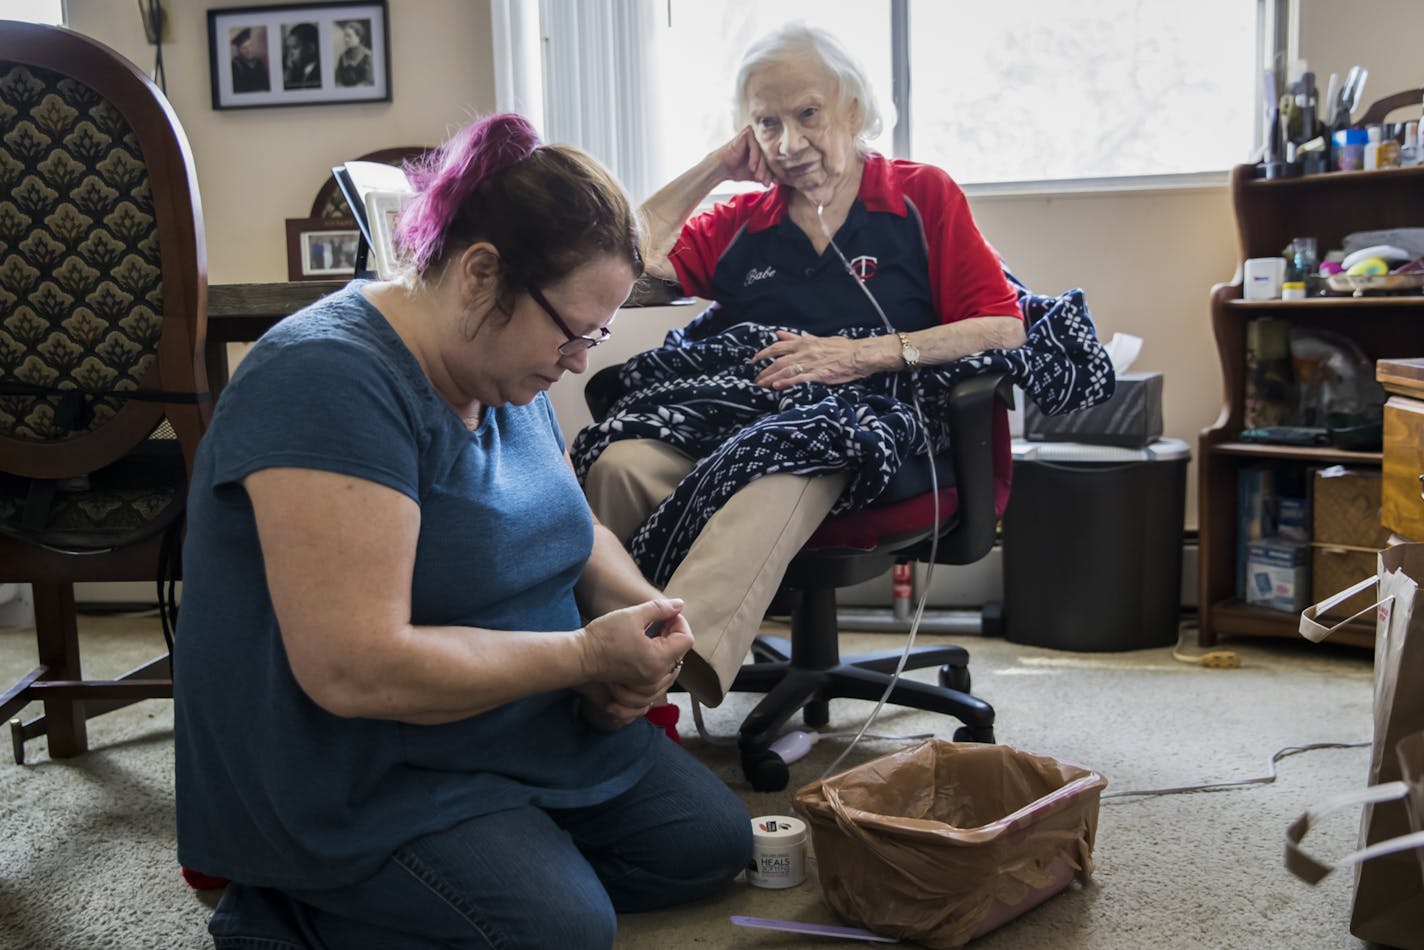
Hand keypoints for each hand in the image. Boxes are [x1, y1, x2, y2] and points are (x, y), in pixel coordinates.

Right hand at [576, 606, 689, 730]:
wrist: (580, 657)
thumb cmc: (604, 636)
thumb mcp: (633, 615)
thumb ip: (659, 608)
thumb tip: (679, 604)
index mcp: (658, 659)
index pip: (686, 639)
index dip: (680, 622)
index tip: (667, 613)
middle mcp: (657, 675)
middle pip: (680, 652)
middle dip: (673, 632)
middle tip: (659, 620)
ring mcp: (649, 683)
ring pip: (672, 664)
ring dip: (668, 646)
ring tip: (653, 632)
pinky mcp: (640, 684)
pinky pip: (661, 674)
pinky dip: (660, 659)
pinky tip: (648, 646)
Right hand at [716, 127, 772, 186]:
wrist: (722, 168)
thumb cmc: (736, 170)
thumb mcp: (754, 175)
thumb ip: (766, 175)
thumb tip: (778, 181)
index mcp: (761, 149)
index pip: (770, 161)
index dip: (771, 173)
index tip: (773, 183)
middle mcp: (758, 141)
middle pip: (767, 157)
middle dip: (766, 172)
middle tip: (765, 183)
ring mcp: (753, 136)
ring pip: (762, 153)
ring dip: (761, 167)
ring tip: (758, 177)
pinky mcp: (747, 133)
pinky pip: (755, 147)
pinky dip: (754, 158)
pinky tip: (751, 167)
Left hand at [753, 330, 884, 388]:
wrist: (859, 355)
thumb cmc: (840, 348)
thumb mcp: (815, 339)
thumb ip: (795, 338)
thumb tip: (778, 333)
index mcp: (803, 342)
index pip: (777, 347)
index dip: (762, 354)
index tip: (753, 361)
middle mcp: (804, 352)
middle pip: (778, 361)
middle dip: (764, 371)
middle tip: (755, 380)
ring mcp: (811, 363)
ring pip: (785, 370)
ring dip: (771, 379)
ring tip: (761, 386)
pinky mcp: (819, 375)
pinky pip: (800, 379)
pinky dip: (787, 382)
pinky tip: (777, 387)